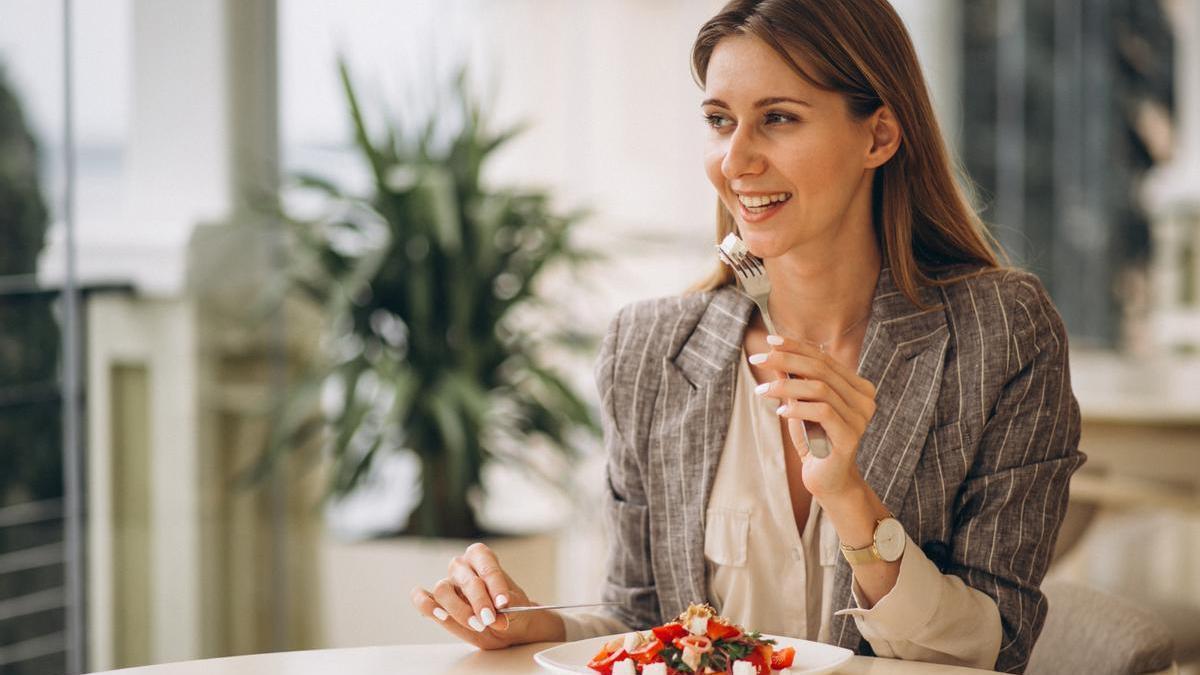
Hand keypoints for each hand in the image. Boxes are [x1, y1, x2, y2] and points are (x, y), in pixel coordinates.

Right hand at [409, 542, 562, 648]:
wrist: (509, 626)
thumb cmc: (512, 609)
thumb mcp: (517, 607)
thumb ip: (508, 608)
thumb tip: (498, 615)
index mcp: (482, 557)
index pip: (485, 564)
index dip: (494, 583)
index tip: (503, 602)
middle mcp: (462, 567)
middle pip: (465, 580)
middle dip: (479, 601)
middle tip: (490, 619)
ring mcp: (447, 584)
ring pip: (443, 590)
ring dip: (459, 610)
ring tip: (478, 625)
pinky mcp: (436, 603)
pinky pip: (422, 599)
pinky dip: (426, 605)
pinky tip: (439, 615)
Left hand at [749, 334, 877, 498]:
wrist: (827, 480)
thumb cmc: (814, 441)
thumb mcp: (800, 406)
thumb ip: (793, 382)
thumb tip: (774, 354)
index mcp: (857, 387)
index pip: (824, 359)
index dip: (796, 347)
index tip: (769, 340)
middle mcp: (864, 399)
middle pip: (821, 369)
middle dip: (786, 360)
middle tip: (758, 359)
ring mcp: (860, 418)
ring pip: (820, 389)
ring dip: (786, 386)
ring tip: (762, 390)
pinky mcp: (851, 437)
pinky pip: (822, 412)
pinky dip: (798, 408)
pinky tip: (780, 411)